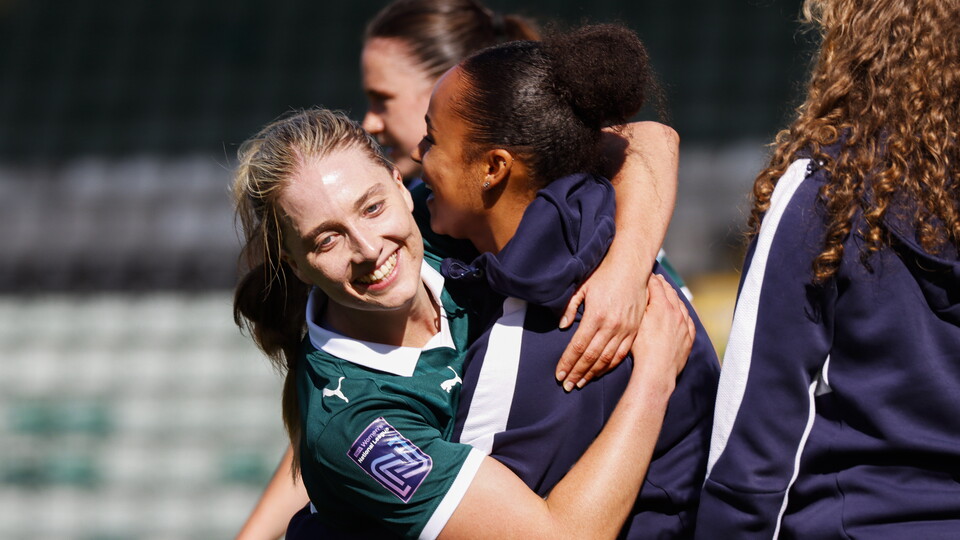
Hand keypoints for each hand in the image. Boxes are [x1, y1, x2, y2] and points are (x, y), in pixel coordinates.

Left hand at [556, 260, 646, 391]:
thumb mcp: (582, 287)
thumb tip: (562, 326)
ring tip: (581, 383)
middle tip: (567, 386)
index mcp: (596, 315)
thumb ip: (570, 307)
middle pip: (591, 357)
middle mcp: (611, 325)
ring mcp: (625, 329)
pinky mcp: (635, 330)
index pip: (578, 346)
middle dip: (577, 373)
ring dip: (592, 373)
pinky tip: (600, 372)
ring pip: (606, 359)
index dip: (567, 363)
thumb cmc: (604, 275)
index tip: (559, 375)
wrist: (632, 267)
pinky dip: (610, 366)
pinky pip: (621, 354)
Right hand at [630, 274, 693, 388]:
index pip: (656, 286)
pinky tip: (681, 313)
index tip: (647, 275)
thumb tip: (640, 292)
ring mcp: (684, 326)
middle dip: (663, 285)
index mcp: (662, 306)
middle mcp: (676, 313)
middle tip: (658, 280)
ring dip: (674, 297)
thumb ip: (639, 305)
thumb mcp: (634, 323)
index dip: (651, 279)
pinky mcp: (688, 338)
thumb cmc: (641, 349)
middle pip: (670, 293)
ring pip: (681, 305)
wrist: (656, 372)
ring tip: (669, 293)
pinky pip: (689, 321)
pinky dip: (684, 313)